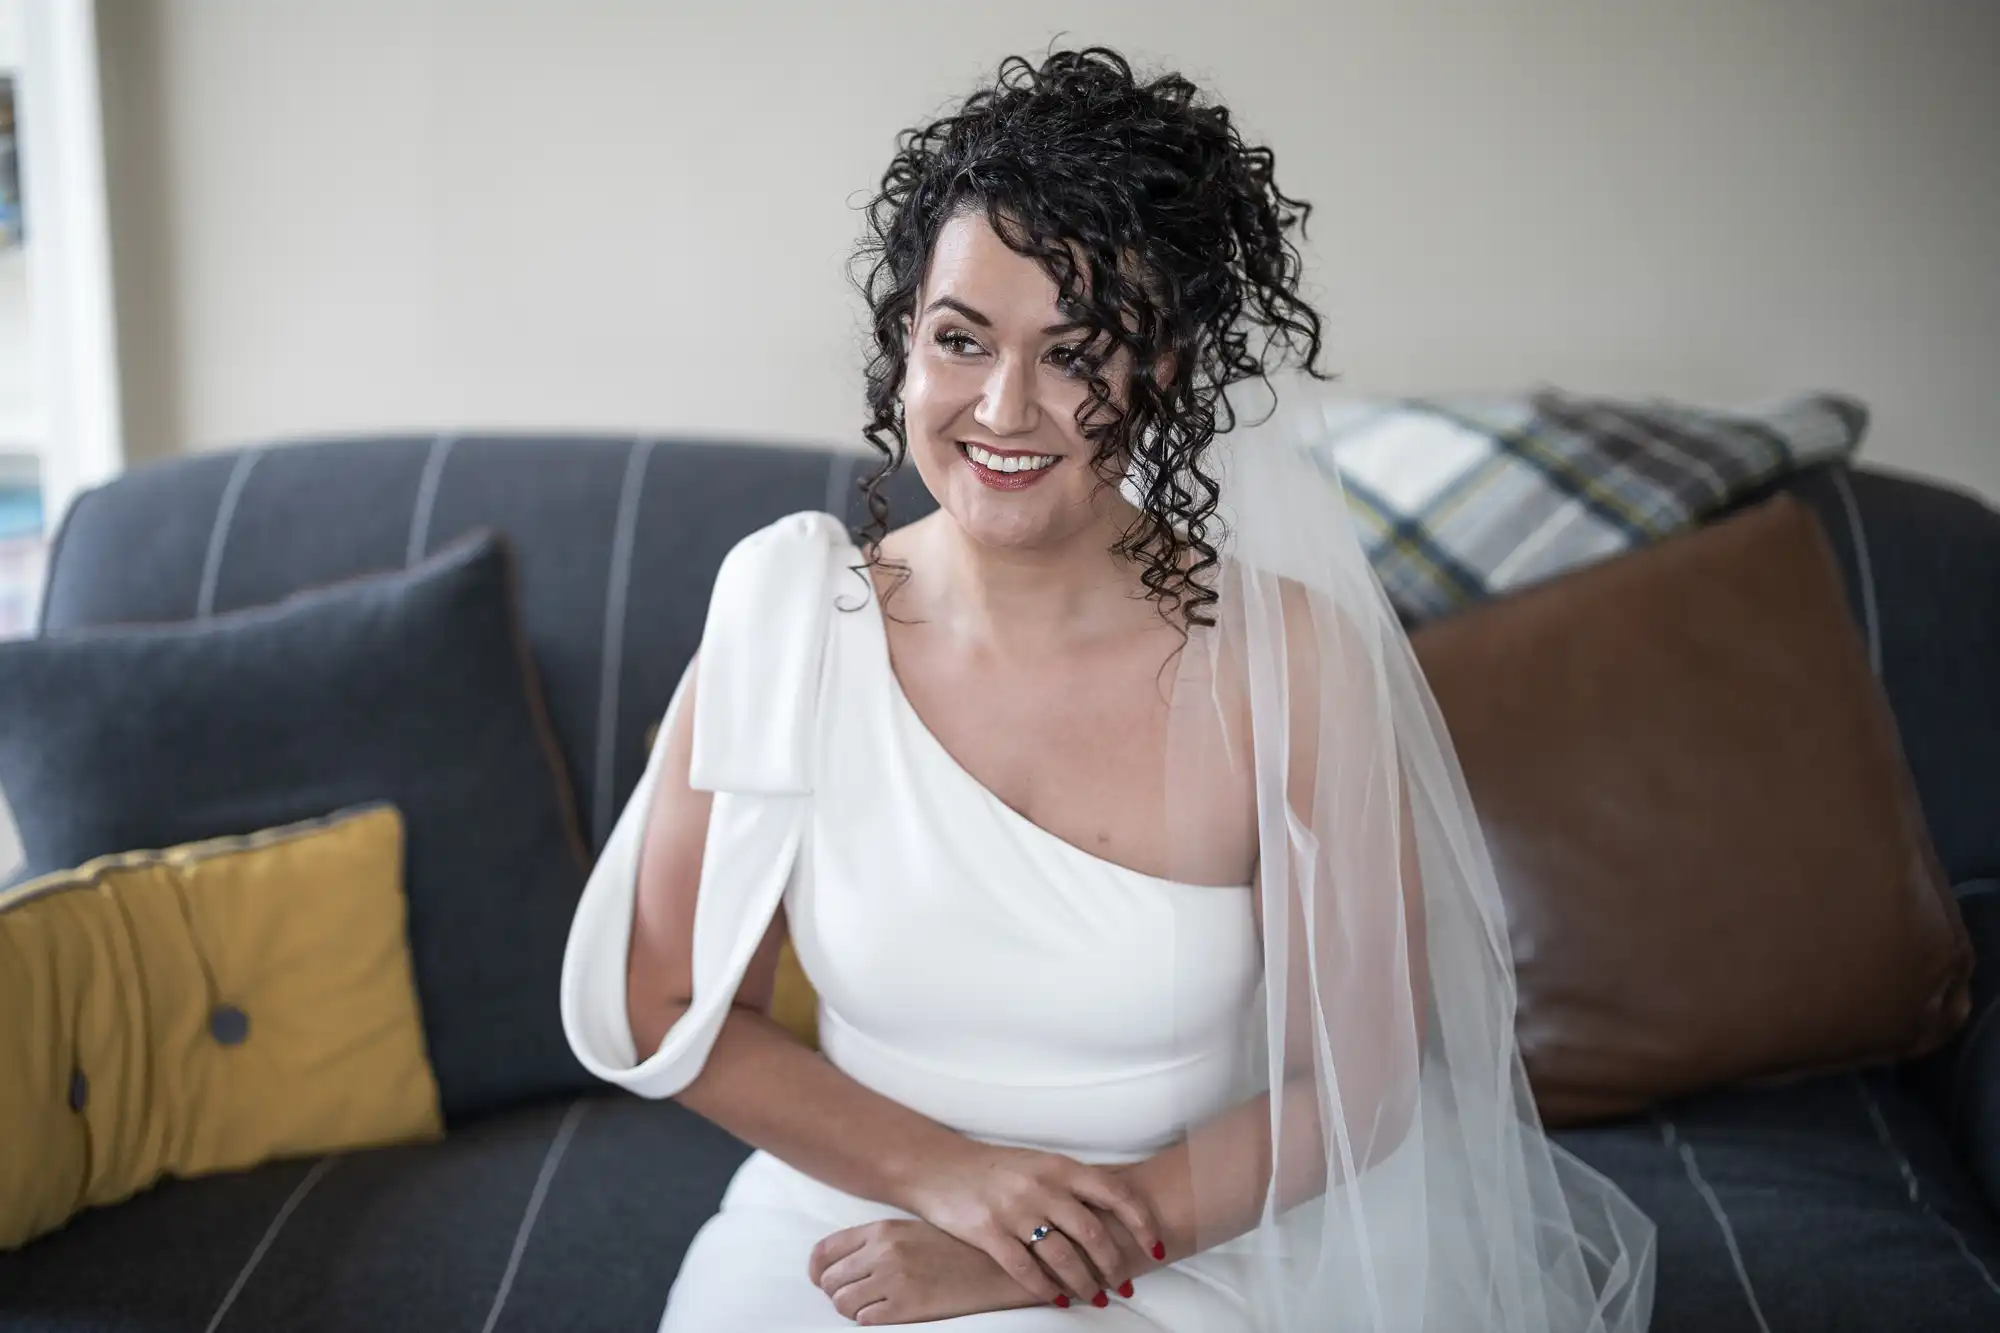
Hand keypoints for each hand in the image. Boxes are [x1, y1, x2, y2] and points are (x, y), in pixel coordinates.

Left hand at [809, 1218, 1044, 1323]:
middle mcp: (883, 1252)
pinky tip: (890, 1313)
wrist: (996, 1266)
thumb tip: (842, 1264)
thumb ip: (877, 1242)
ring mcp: (894, 1280)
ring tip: (875, 1305)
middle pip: (830, 1281)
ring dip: (854, 1309)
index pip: (825, 1252)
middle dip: (838, 1292)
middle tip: (856, 1295)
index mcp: (882, 1229)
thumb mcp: (913, 1230)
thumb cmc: (956, 1247)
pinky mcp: (907, 1307)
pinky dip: (871, 1321)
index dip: (818, 1271)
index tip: (823, 1280)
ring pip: (844, 1304)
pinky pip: (866, 1321)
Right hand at [898, 1143, 1162, 1305]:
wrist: (937, 1166)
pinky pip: (1024, 1269)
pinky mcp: (987, 1232)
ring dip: (1085, 1284)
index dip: (1143, 1223)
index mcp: (1059, 1166)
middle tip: (1125, 1285)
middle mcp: (1041, 1185)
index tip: (1158, 1247)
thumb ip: (1073, 1184)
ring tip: (1096, 1299)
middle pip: (1093, 1233)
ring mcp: (1013, 1209)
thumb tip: (1120, 1211)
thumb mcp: (1039, 1164)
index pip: (1115, 1193)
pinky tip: (1057, 1300)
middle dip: (1114, 1266)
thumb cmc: (995, 1169)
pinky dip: (1046, 1289)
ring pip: (1063, 1256)